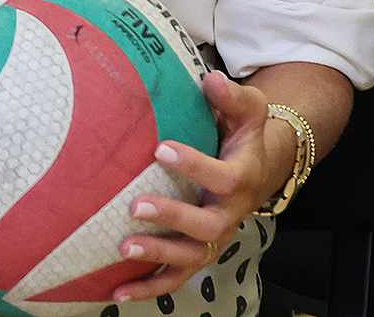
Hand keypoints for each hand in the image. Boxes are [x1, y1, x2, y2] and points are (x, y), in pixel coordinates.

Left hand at [114, 70, 290, 302]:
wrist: (258, 167)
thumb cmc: (243, 135)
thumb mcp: (248, 111)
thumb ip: (231, 97)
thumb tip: (209, 78)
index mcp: (240, 179)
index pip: (224, 178)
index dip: (195, 166)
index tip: (161, 149)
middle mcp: (229, 214)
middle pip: (207, 226)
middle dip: (172, 218)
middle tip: (136, 207)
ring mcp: (213, 237)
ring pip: (191, 257)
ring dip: (157, 257)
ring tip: (123, 251)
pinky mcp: (197, 251)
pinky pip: (175, 276)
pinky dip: (148, 288)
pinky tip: (115, 294)